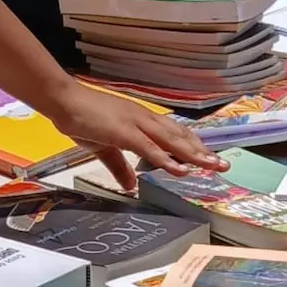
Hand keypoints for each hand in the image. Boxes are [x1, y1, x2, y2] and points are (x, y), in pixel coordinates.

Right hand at [48, 83, 228, 190]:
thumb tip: (129, 185)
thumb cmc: (82, 118)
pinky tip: (179, 169)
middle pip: (180, 137)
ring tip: (212, 166)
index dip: (193, 146)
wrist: (63, 101)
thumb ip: (119, 166)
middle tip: (223, 164)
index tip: (209, 157)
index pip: (174, 134)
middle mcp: (144, 119)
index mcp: (141, 121)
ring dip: (193, 154)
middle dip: (202, 152)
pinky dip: (166, 159)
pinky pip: (149, 147)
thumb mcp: (103, 148)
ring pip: (171, 141)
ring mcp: (135, 124)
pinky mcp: (123, 131)